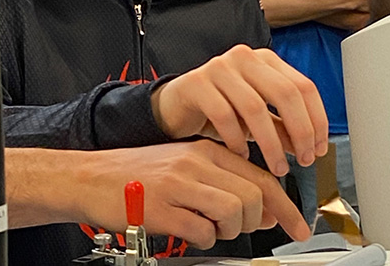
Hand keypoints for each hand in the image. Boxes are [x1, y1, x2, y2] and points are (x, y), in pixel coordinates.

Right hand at [80, 140, 310, 247]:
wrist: (91, 177)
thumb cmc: (138, 175)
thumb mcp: (186, 167)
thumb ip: (224, 182)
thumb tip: (264, 210)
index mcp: (206, 150)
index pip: (261, 176)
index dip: (286, 206)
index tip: (298, 226)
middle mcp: (195, 162)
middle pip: (253, 195)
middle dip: (257, 222)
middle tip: (241, 230)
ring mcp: (178, 184)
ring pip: (234, 211)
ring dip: (230, 231)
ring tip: (212, 230)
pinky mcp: (161, 208)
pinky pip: (203, 231)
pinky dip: (204, 240)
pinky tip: (190, 233)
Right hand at [150, 45, 328, 176]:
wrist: (174, 107)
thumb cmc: (219, 110)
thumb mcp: (257, 119)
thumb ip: (283, 127)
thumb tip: (312, 146)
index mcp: (265, 60)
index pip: (303, 86)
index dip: (318, 120)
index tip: (320, 148)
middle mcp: (244, 58)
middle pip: (285, 93)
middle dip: (300, 132)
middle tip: (305, 160)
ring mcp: (219, 67)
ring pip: (255, 107)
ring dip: (271, 143)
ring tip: (277, 166)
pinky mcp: (196, 83)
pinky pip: (223, 115)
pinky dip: (237, 139)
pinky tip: (242, 155)